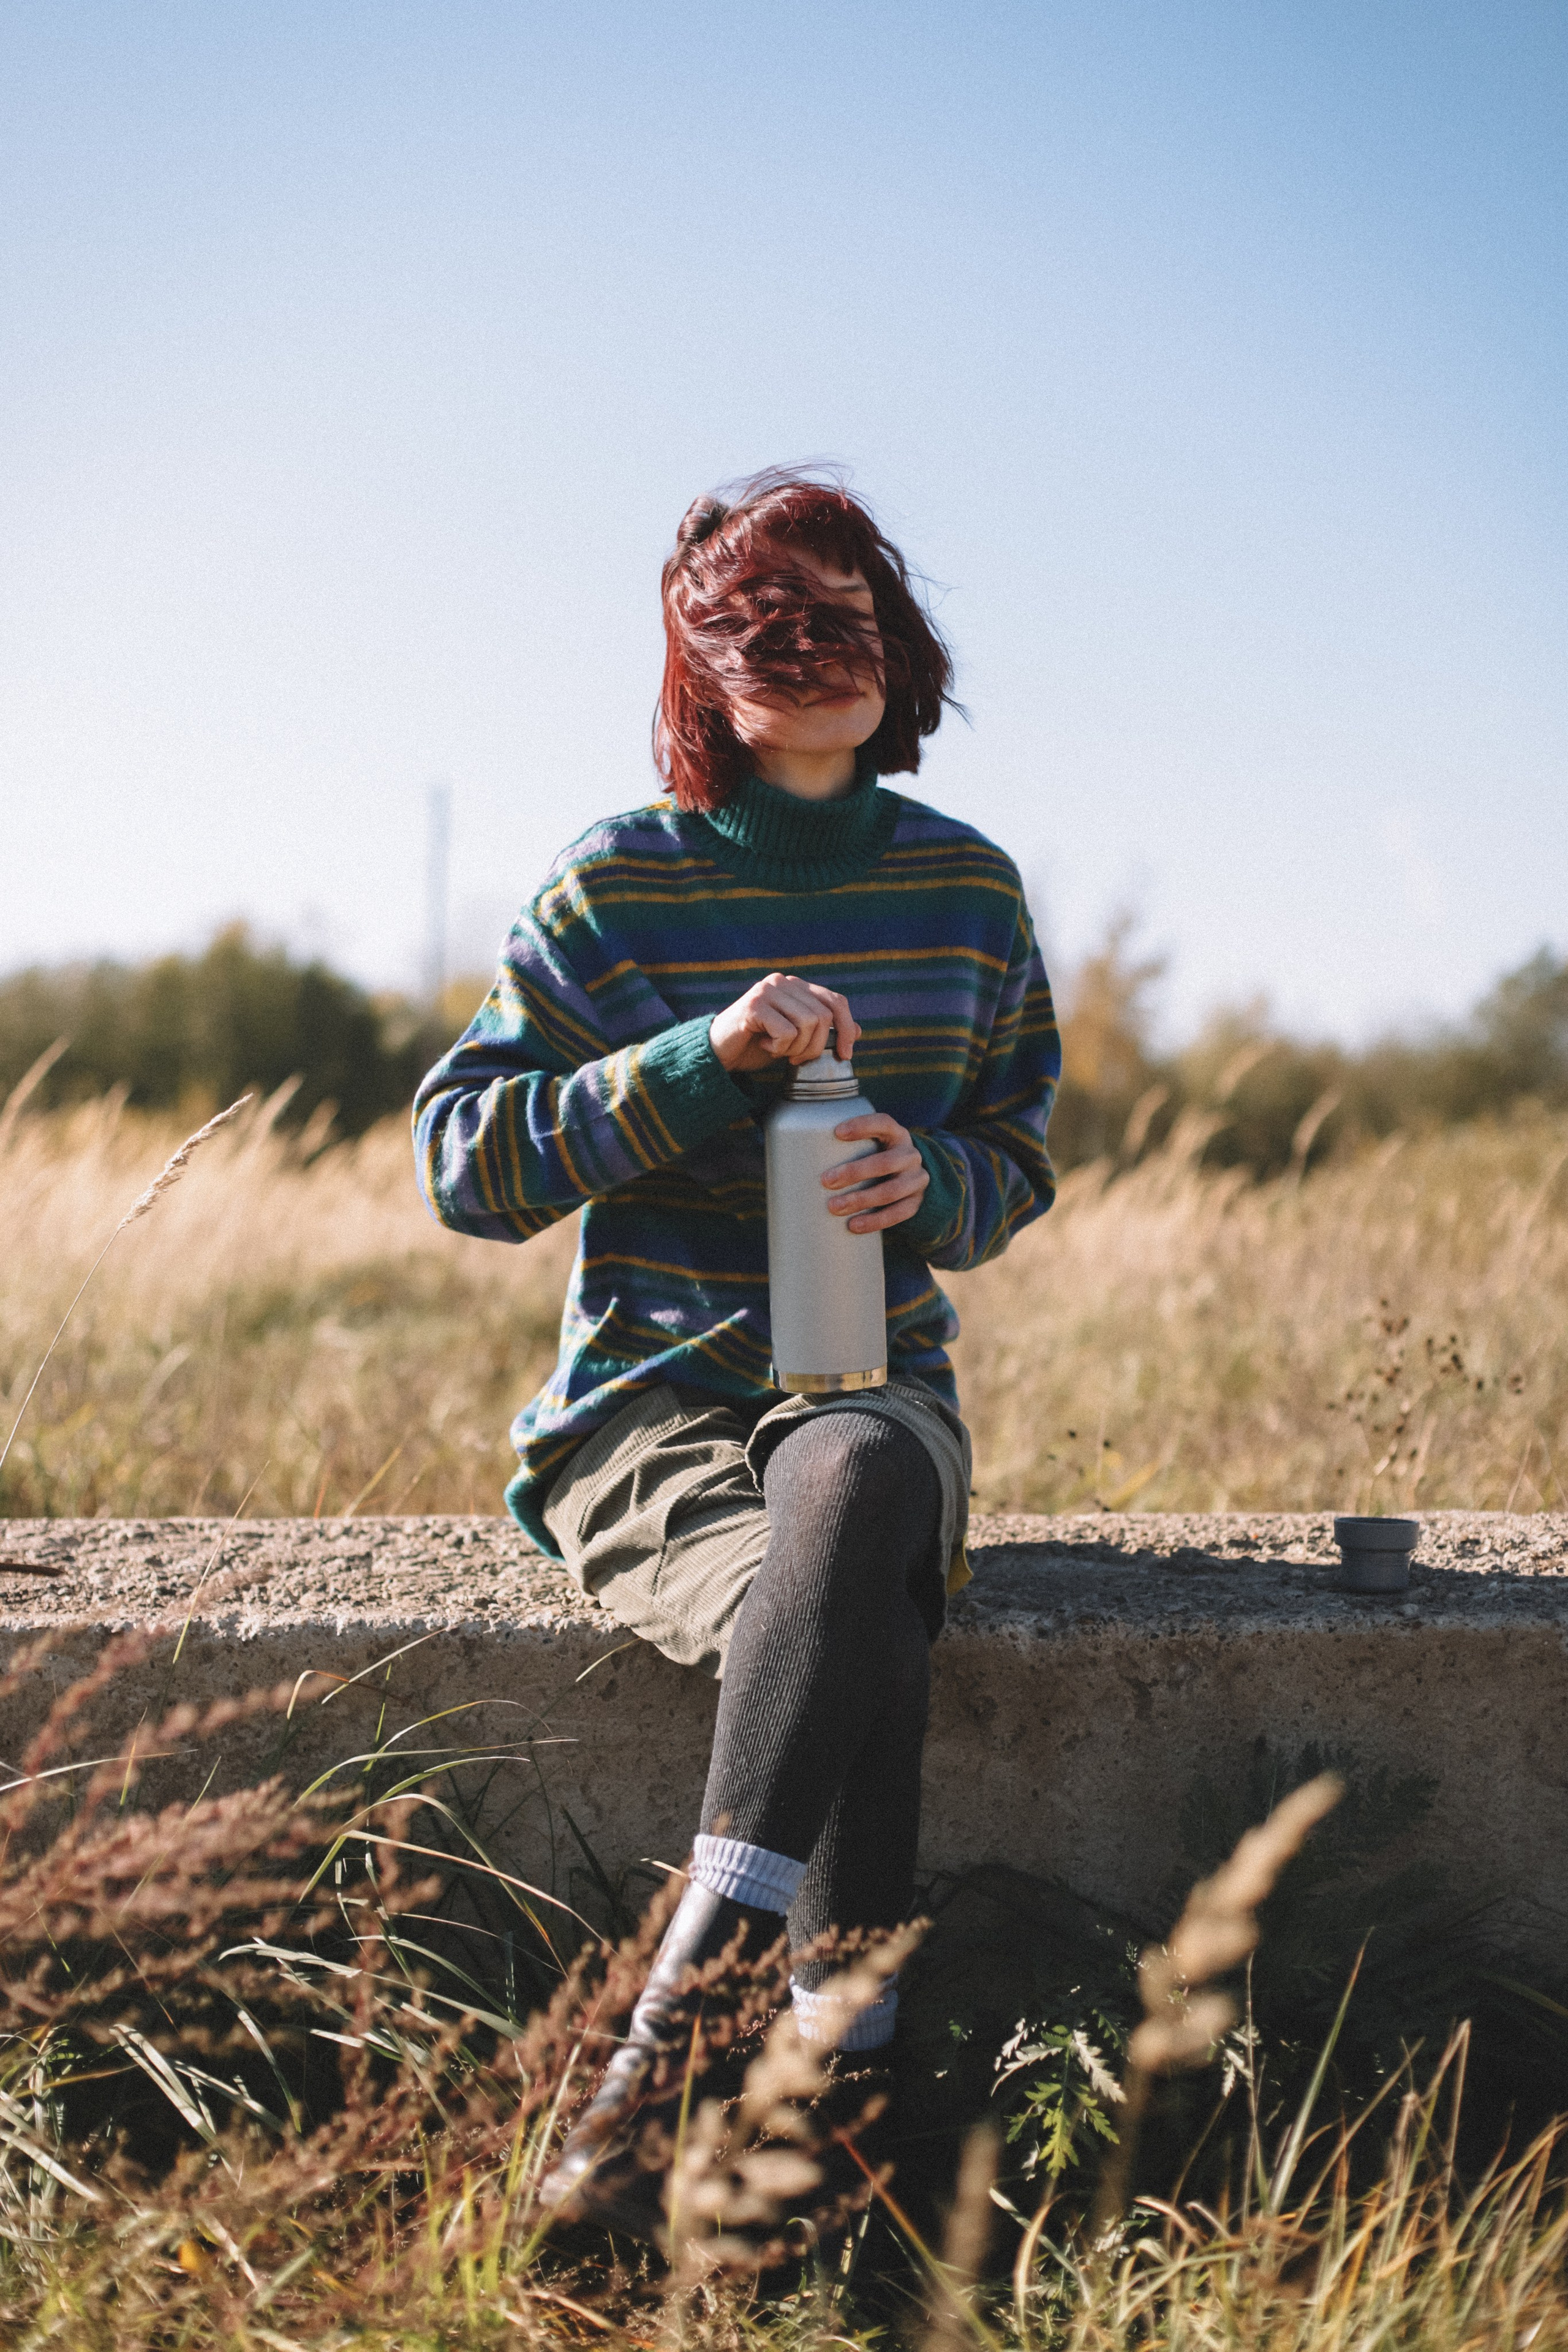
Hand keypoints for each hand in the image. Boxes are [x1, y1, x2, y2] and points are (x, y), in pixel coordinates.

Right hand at [709, 973, 859, 1072]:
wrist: (717, 1053)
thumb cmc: (756, 1045)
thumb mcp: (796, 1040)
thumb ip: (823, 1031)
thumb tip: (860, 1030)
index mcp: (796, 986)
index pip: (835, 1001)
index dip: (846, 1028)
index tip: (845, 1055)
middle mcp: (783, 981)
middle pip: (823, 1016)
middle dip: (816, 1046)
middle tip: (796, 1058)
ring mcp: (767, 990)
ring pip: (807, 1023)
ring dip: (796, 1048)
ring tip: (778, 1051)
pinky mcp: (754, 1005)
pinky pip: (786, 1031)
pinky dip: (779, 1048)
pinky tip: (763, 1045)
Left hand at [823, 1112, 929, 1233]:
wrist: (908, 1178)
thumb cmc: (875, 1158)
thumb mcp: (871, 1145)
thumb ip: (847, 1144)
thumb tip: (795, 1148)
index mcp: (896, 1134)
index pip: (883, 1123)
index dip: (862, 1126)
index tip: (837, 1132)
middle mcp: (910, 1155)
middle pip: (885, 1162)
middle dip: (854, 1172)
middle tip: (826, 1181)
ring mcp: (916, 1180)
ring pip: (891, 1191)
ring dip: (861, 1200)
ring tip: (834, 1207)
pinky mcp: (916, 1202)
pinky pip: (898, 1214)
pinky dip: (874, 1221)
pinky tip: (853, 1225)